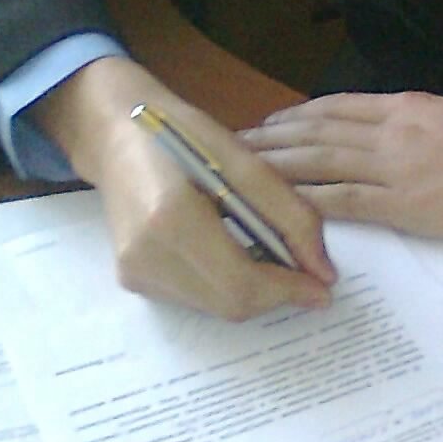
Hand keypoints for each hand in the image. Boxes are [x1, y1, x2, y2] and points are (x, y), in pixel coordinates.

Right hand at [35, 55, 334, 319]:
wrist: (118, 134)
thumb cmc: (183, 134)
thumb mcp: (245, 159)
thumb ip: (290, 214)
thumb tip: (323, 273)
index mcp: (170, 218)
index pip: (241, 283)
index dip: (287, 290)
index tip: (324, 287)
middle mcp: (146, 257)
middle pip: (229, 303)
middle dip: (275, 293)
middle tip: (305, 272)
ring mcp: (134, 274)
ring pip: (215, 307)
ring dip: (252, 290)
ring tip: (269, 254)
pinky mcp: (132, 281)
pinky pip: (196, 298)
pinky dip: (226, 284)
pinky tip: (234, 252)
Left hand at [239, 91, 442, 242]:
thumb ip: (415, 124)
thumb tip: (386, 134)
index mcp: (405, 106)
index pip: (334, 106)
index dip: (294, 116)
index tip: (267, 123)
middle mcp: (390, 130)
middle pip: (314, 131)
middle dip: (269, 139)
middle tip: (230, 146)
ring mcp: (393, 168)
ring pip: (317, 161)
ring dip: (274, 166)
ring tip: (239, 171)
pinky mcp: (402, 206)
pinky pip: (341, 202)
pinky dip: (305, 203)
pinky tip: (279, 207)